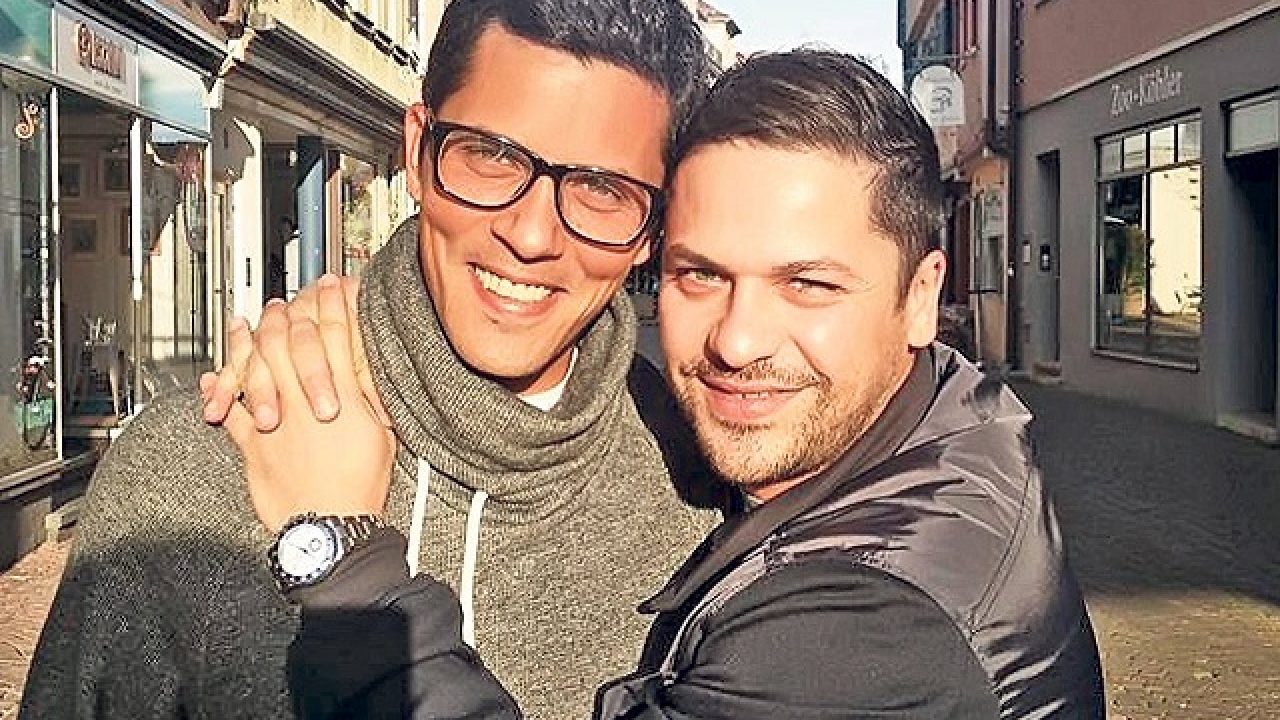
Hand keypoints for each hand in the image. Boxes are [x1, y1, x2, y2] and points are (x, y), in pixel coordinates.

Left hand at [223, 274, 394, 532]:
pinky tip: (215, 374)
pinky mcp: (253, 444)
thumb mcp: (382, 435)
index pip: (337, 335)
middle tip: (290, 297)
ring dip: (248, 340)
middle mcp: (304, 402)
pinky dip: (220, 389)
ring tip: (245, 321)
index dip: (335, 305)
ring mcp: (275, 421)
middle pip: (291, 340)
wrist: (330, 527)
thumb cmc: (359, 487)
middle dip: (290, 312)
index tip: (334, 286)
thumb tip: (365, 371)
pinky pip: (230, 409)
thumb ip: (369, 398)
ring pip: (256, 366)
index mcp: (342, 397)